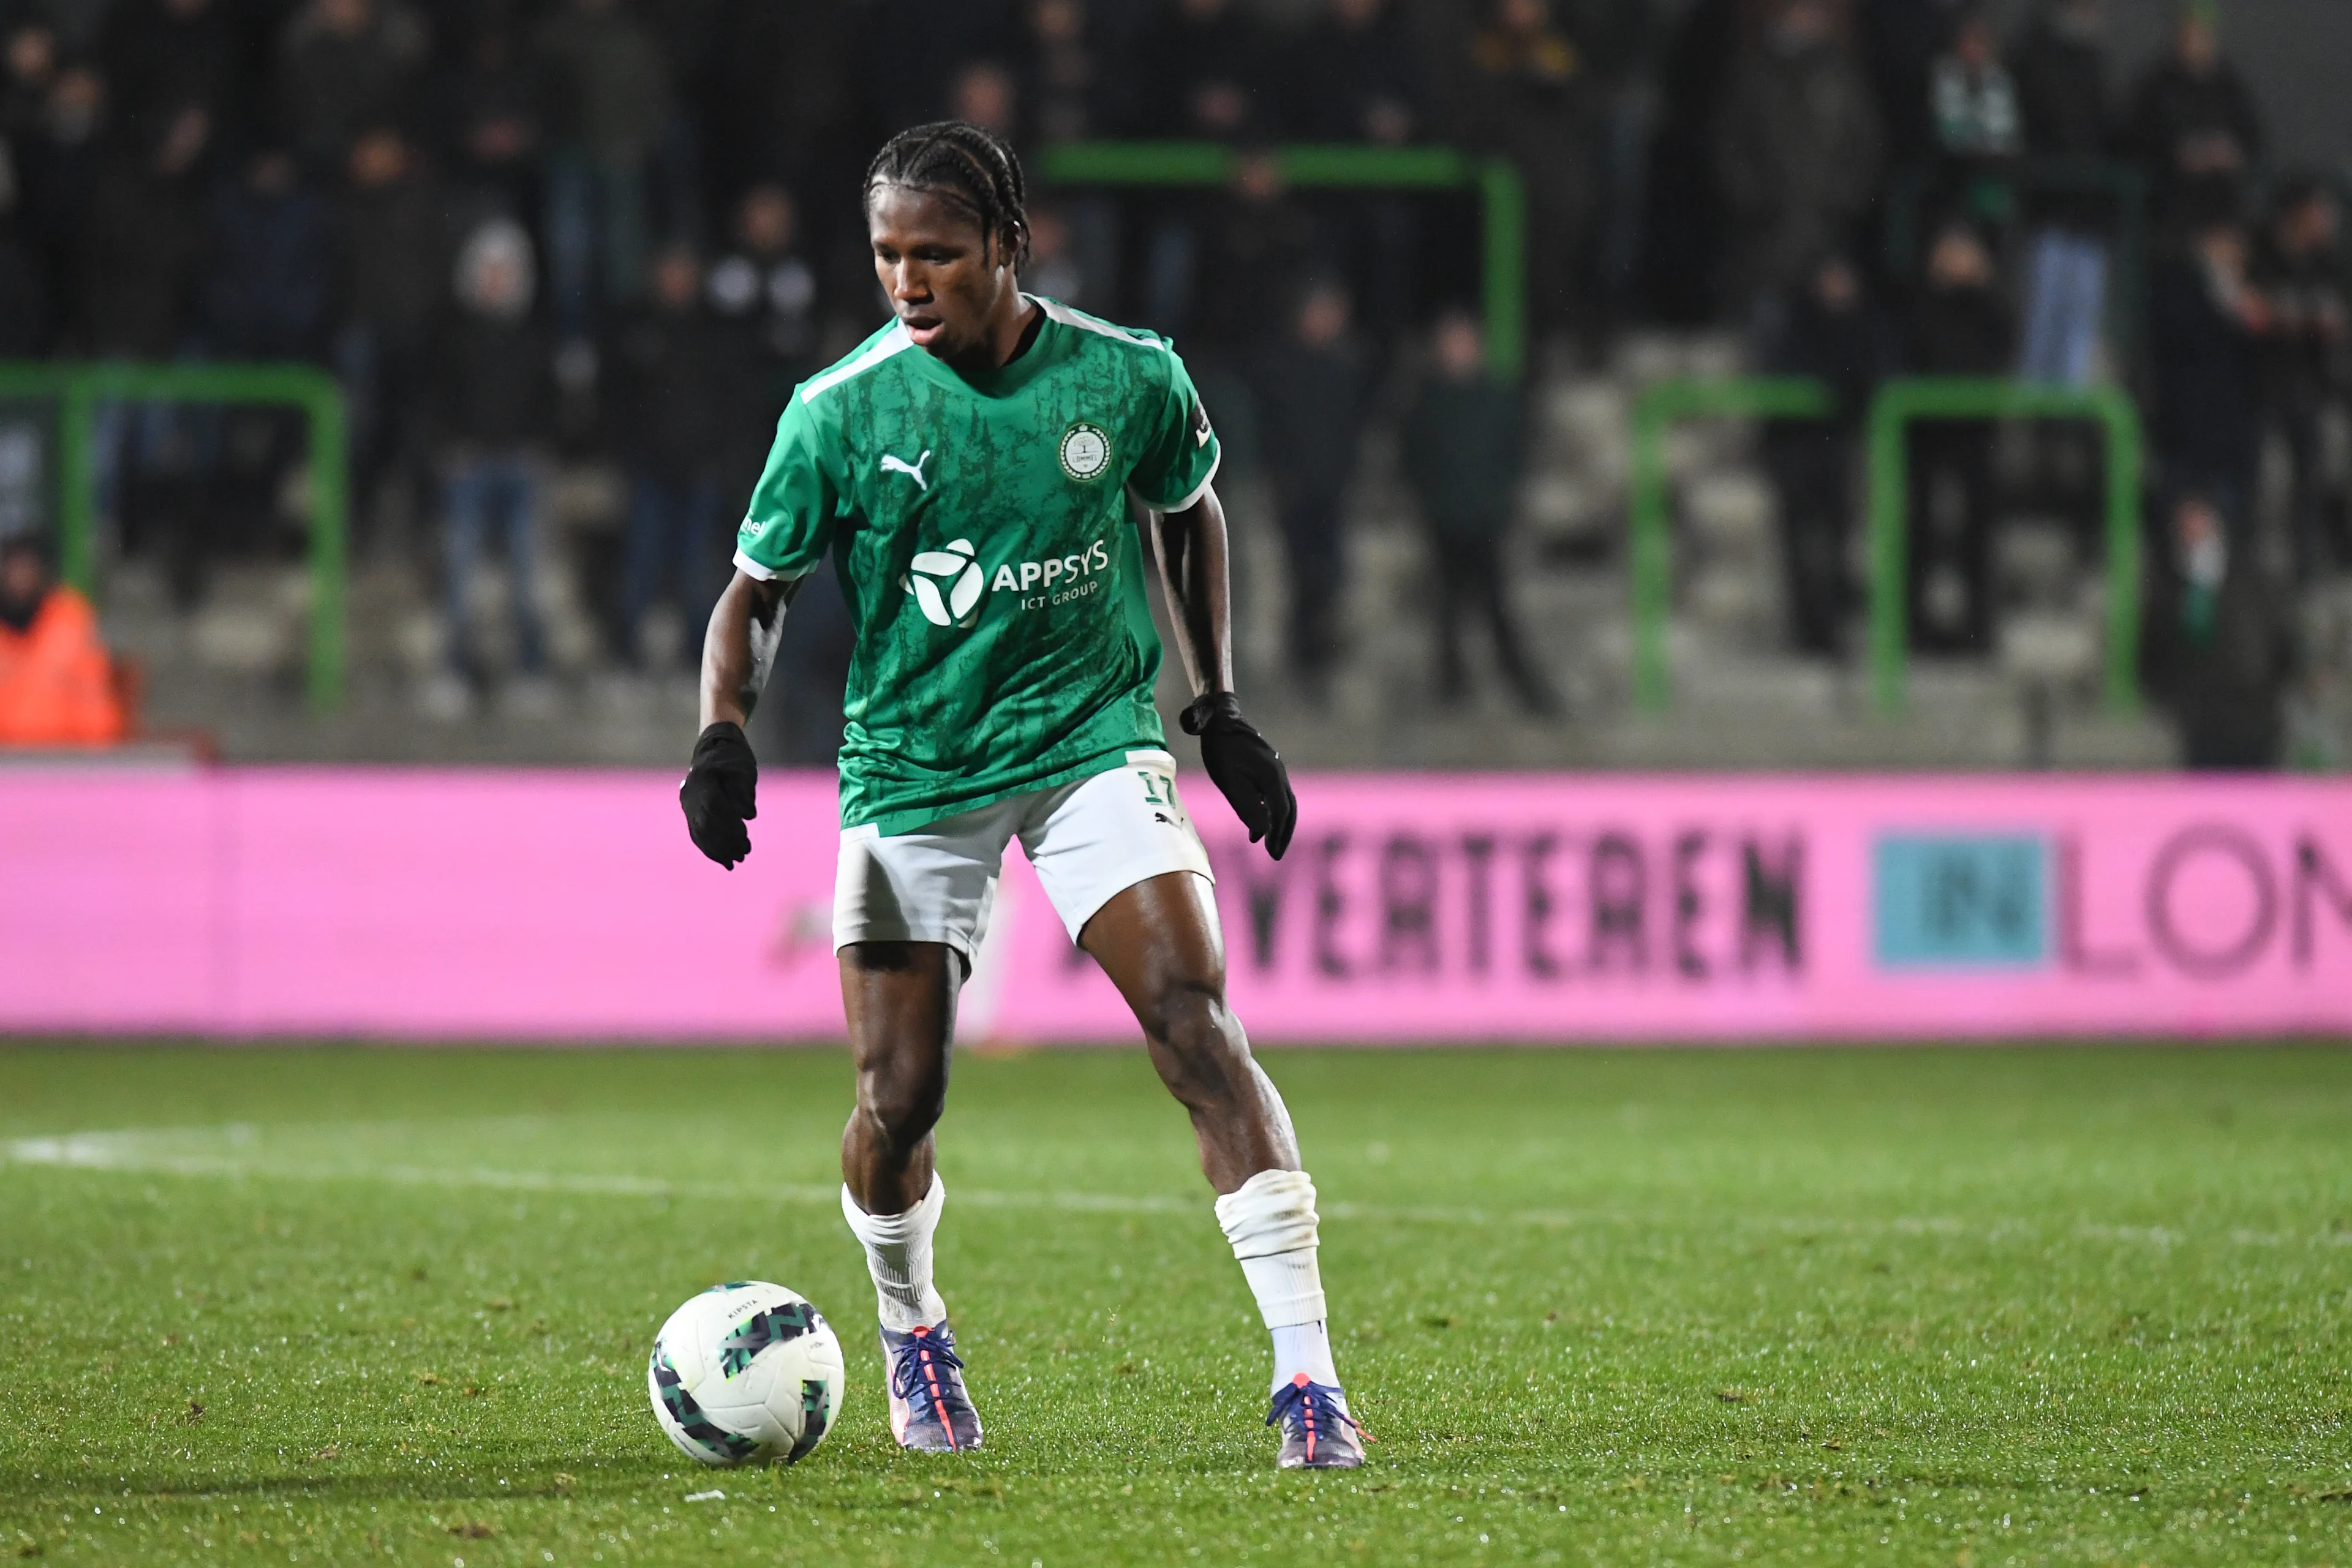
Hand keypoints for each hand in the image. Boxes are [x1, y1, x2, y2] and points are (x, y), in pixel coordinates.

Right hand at [680, 721, 756, 867]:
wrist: (715, 748)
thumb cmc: (734, 758)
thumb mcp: (743, 769)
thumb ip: (744, 792)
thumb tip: (747, 816)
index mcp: (704, 780)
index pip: (714, 808)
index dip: (729, 826)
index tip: (745, 839)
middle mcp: (691, 794)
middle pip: (705, 824)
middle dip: (725, 843)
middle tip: (744, 855)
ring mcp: (688, 803)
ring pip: (699, 832)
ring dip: (717, 850)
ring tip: (736, 861)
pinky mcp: (690, 811)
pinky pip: (696, 833)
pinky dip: (709, 848)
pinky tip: (723, 859)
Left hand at [1180, 692, 1295, 858]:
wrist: (1220, 720)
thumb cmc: (1222, 751)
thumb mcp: (1229, 782)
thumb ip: (1246, 808)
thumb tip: (1261, 833)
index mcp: (1272, 778)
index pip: (1281, 813)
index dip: (1277, 835)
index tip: (1271, 854)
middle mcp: (1279, 774)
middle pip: (1290, 809)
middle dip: (1284, 834)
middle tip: (1275, 854)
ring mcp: (1275, 769)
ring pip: (1286, 802)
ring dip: (1281, 824)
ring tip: (1272, 843)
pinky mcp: (1268, 767)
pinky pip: (1278, 793)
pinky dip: (1275, 811)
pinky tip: (1263, 820)